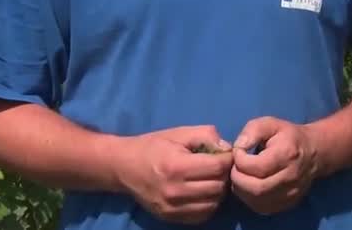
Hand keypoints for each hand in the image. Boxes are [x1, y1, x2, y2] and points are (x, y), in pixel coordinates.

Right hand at [110, 125, 233, 224]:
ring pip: (213, 203)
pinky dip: (208, 204)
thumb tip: (227, 147)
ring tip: (211, 179)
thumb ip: (205, 135)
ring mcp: (172, 208)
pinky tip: (203, 192)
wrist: (124, 167)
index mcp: (177, 166)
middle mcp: (175, 191)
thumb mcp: (179, 133)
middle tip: (218, 166)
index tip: (224, 154)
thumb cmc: (153, 146)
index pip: (217, 167)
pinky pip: (202, 215)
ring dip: (218, 190)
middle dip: (224, 174)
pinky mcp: (171, 217)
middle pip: (218, 186)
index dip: (227, 158)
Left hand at [229, 117, 320, 215]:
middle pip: (256, 188)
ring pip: (257, 200)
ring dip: (241, 189)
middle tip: (235, 167)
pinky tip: (249, 185)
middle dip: (237, 178)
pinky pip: (261, 207)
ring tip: (241, 175)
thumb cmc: (288, 136)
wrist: (313, 152)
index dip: (240, 159)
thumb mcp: (270, 124)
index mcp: (287, 154)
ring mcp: (290, 194)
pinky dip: (249, 198)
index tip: (239, 151)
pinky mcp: (287, 204)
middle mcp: (291, 177)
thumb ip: (252, 131)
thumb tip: (238, 147)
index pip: (257, 166)